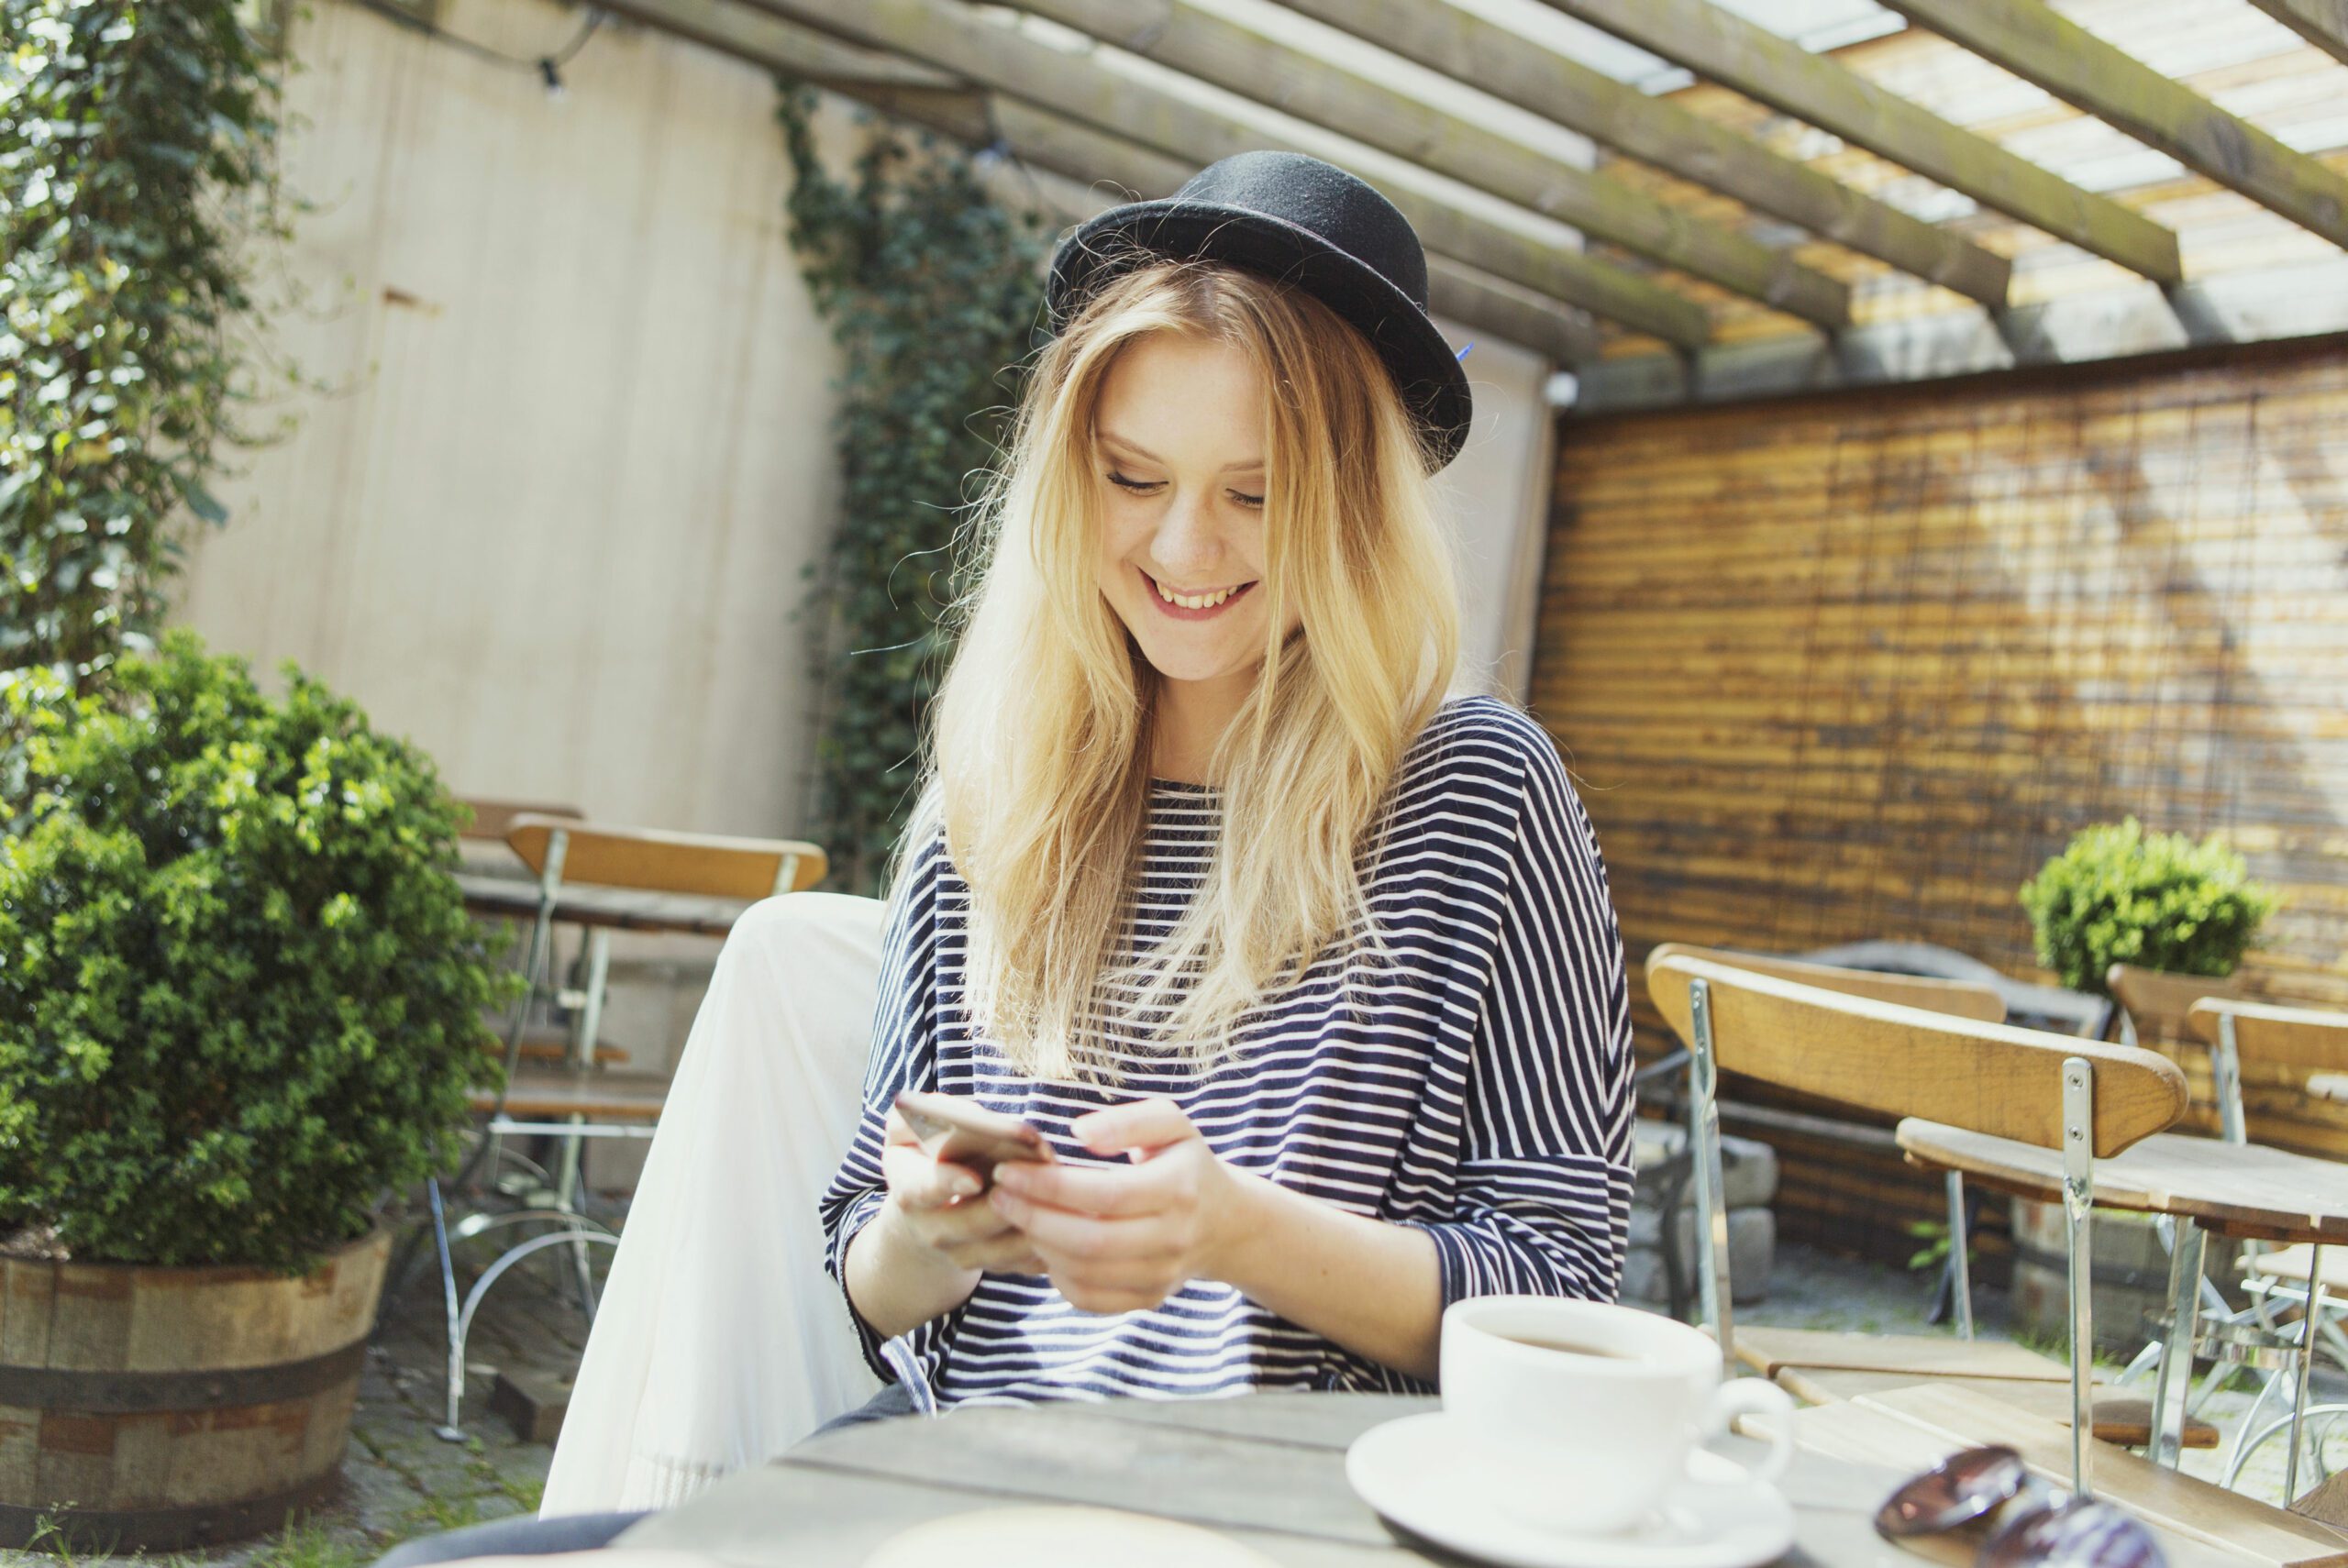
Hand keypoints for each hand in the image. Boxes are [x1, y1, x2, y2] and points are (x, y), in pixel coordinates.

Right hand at [878, 1103, 1044, 1274]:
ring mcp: (966, 1254)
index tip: (973, 1177)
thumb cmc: (925, 1154)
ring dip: (1034, 1221)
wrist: (931, 1209)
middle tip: (1034, 1176)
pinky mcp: (999, 1265)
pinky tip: (1070, 1212)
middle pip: (970, 1224)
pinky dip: (1051, 1240)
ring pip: (1004, 1249)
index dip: (948, 1183)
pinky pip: (1027, 1260)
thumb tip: (973, 1116)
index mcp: (910, 1190)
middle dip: (1004, 1201)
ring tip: (1060, 1190)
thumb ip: (930, 1112)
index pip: (923, 1189)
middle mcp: (933, 1230)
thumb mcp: (910, 1128)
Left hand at [985, 1098, 1246, 1314]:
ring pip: (1086, 1272)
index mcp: (1179, 1189)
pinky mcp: (1148, 1299)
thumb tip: (1080, 1133)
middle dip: (1033, 1218)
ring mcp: (1162, 1275)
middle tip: (998, 1196)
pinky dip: (1057, 1276)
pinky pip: (1090, 1298)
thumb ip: (1127, 1120)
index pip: (1105, 1194)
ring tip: (1015, 1216)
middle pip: (1090, 1240)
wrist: (1225, 1222)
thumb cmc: (1184, 1163)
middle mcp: (1173, 1238)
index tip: (1007, 1169)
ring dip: (1039, 1245)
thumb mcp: (1170, 1124)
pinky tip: (1043, 1246)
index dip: (1049, 1185)